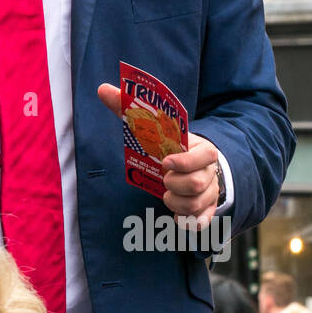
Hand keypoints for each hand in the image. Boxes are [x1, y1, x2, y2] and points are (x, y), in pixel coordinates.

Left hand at [97, 83, 219, 227]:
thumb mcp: (153, 127)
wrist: (193, 162)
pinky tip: (176, 219)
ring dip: (177, 204)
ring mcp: (210, 190)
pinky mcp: (206, 208)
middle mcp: (209, 171)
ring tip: (165, 196)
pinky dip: (189, 223)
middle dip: (175, 185)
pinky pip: (202, 221)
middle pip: (198, 183)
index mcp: (201, 149)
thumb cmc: (168, 144)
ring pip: (197, 204)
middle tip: (163, 181)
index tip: (164, 163)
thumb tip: (102, 89)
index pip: (205, 155)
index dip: (185, 162)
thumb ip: (128, 109)